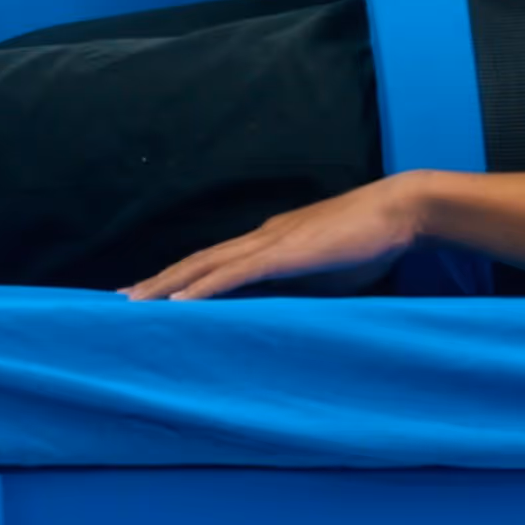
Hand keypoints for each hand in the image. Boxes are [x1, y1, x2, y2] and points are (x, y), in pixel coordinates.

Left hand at [126, 177, 431, 300]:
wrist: (401, 211)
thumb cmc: (373, 242)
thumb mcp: (329, 275)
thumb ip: (303, 288)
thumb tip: (286, 313)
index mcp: (272, 241)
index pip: (215, 261)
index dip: (181, 277)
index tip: (153, 295)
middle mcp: (261, 237)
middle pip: (198, 261)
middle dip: (159, 281)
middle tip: (122, 300)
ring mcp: (270, 242)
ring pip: (205, 265)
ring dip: (167, 284)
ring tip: (134, 301)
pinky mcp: (283, 253)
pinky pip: (233, 274)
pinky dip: (202, 288)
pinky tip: (178, 302)